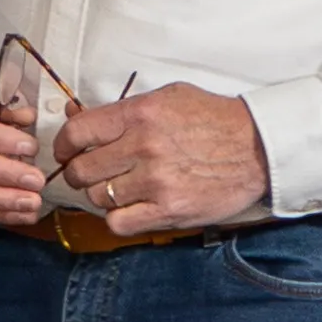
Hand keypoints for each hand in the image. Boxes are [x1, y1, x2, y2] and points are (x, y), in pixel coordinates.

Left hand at [53, 86, 268, 237]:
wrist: (259, 147)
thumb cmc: (212, 119)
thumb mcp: (167, 98)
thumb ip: (121, 109)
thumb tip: (74, 113)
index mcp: (140, 114)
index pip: (76, 132)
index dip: (63, 145)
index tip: (66, 152)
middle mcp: (143, 147)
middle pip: (81, 170)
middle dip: (81, 173)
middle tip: (94, 173)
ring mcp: (155, 181)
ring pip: (97, 197)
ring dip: (103, 195)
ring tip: (122, 188)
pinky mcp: (169, 210)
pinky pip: (119, 223)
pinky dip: (119, 217)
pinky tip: (133, 207)